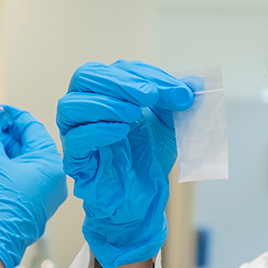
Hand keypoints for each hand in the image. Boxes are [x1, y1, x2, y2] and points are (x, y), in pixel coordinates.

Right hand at [56, 61, 197, 267]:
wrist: (143, 199)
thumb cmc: (148, 158)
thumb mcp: (170, 123)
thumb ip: (178, 101)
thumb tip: (195, 83)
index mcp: (106, 92)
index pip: (118, 69)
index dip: (149, 75)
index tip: (179, 93)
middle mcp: (85, 108)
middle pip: (86, 76)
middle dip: (120, 82)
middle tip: (150, 95)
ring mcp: (74, 133)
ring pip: (71, 105)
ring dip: (106, 103)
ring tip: (134, 114)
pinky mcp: (74, 160)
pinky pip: (75, 139)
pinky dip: (98, 130)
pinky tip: (122, 132)